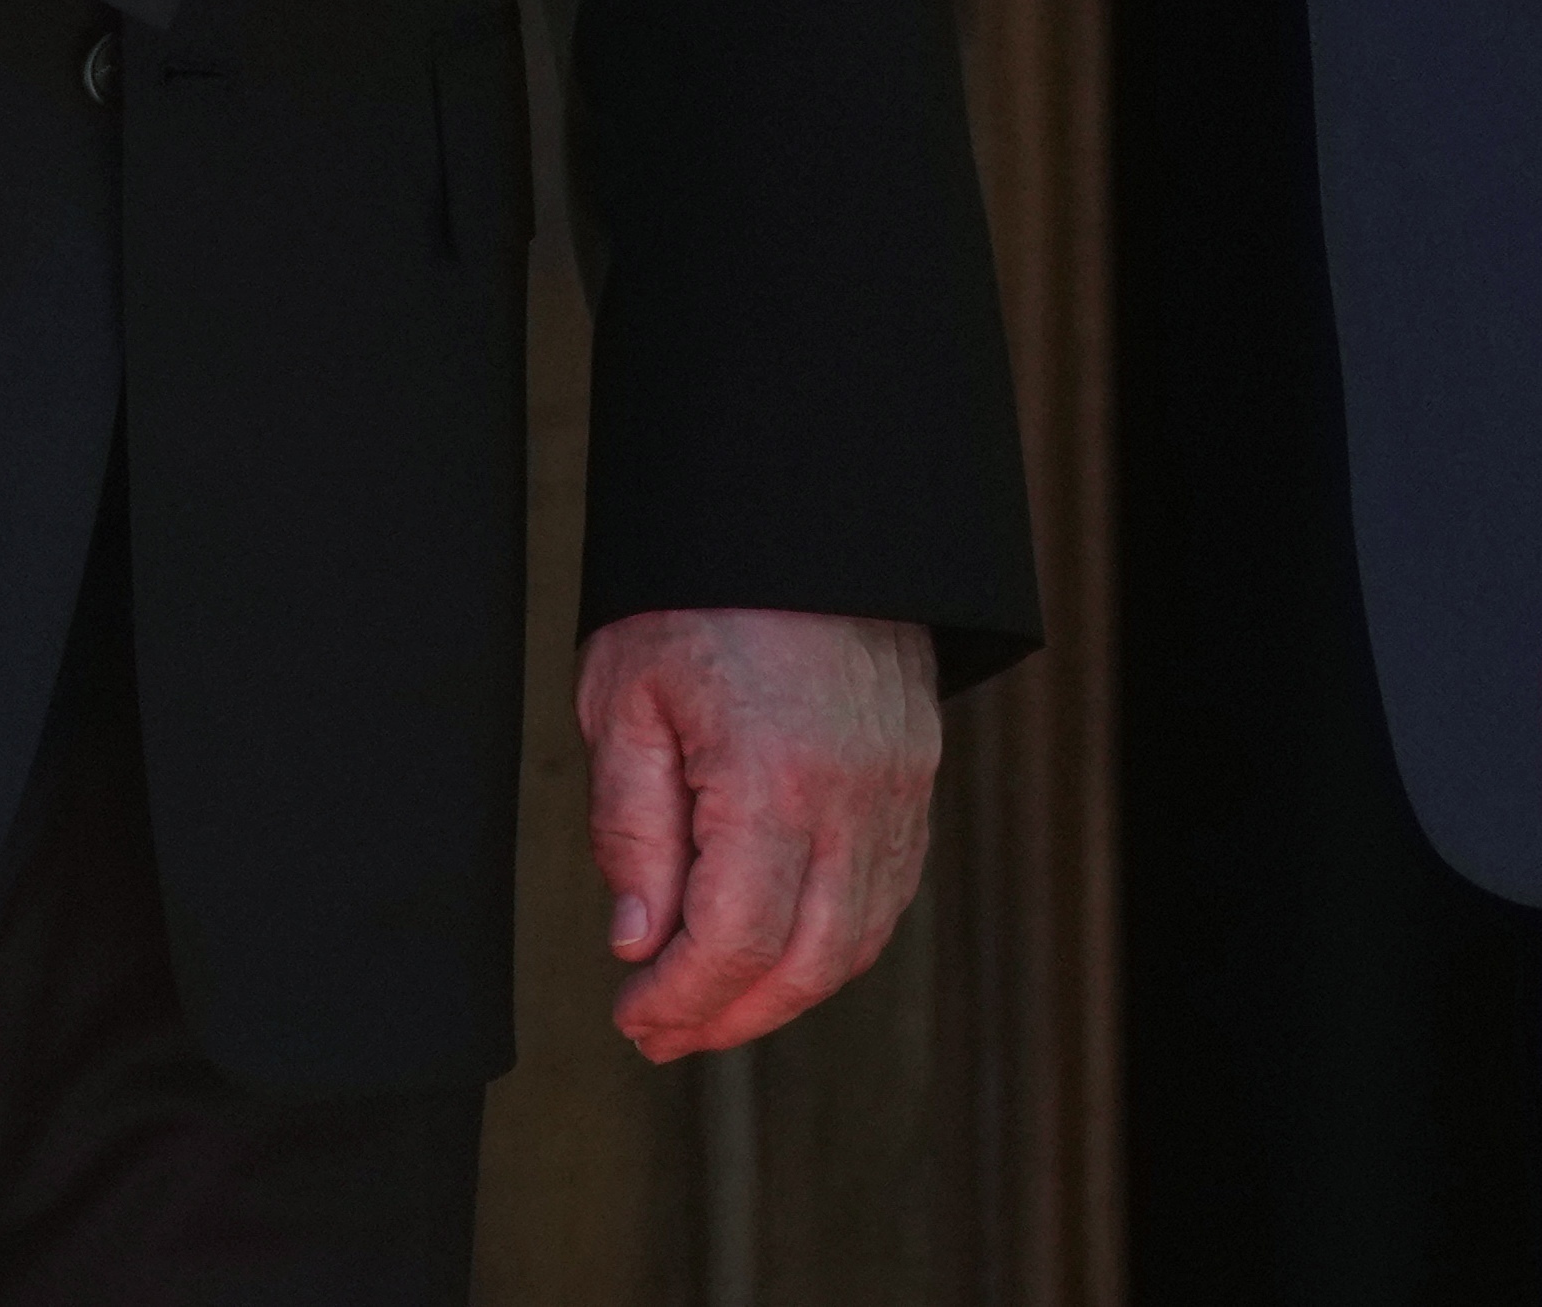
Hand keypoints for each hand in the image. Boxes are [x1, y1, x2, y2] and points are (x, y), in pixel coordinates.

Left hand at [571, 607, 941, 1056]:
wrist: (798, 508)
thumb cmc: (697, 593)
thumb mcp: (625, 697)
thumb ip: (631, 827)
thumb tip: (639, 940)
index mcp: (773, 775)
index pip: (735, 941)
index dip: (681, 999)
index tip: (631, 1014)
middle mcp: (853, 793)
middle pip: (808, 962)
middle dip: (729, 1016)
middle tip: (661, 1033)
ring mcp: (899, 786)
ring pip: (857, 939)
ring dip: (784, 991)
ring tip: (710, 1003)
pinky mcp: (916, 774)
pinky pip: (888, 891)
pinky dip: (834, 941)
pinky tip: (776, 946)